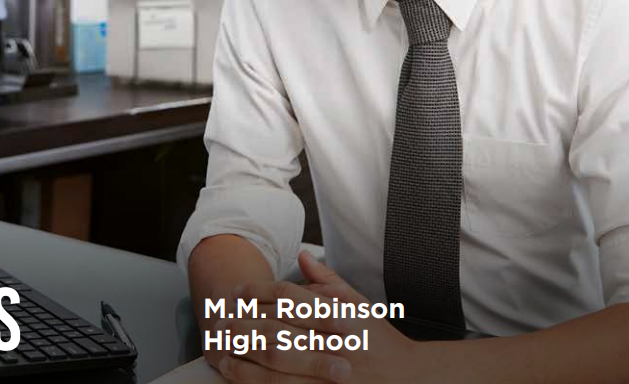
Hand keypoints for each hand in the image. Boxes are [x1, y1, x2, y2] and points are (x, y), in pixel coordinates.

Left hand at [216, 251, 421, 383]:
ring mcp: (328, 372)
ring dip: (244, 356)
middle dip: (243, 324)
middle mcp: (333, 343)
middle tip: (220, 320)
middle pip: (276, 330)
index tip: (239, 293)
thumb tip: (302, 256)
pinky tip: (239, 377)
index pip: (291, 298)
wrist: (408, 379)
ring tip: (221, 350)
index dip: (259, 292)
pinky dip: (258, 382)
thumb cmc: (380, 340)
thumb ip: (329, 280)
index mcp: (340, 316)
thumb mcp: (360, 304)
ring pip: (276, 363)